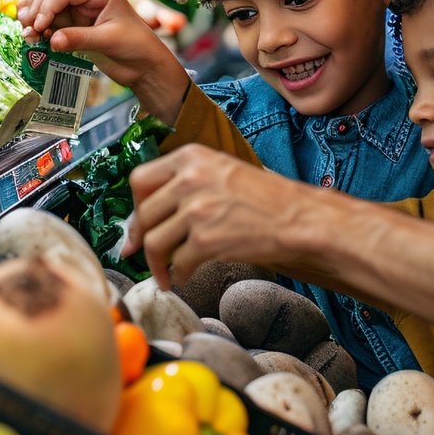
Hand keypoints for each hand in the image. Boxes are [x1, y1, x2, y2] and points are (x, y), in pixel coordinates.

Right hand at [16, 0, 188, 121]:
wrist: (145, 66)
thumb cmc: (136, 49)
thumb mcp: (108, 41)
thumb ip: (79, 39)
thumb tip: (52, 41)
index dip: (47, 5)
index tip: (38, 25)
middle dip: (36, 6)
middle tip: (26, 27)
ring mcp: (81, 8)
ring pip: (48, 1)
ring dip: (34, 13)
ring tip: (26, 31)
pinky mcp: (75, 23)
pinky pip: (51, 18)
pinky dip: (40, 24)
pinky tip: (33, 34)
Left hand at [124, 144, 314, 287]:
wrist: (299, 218)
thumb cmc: (268, 199)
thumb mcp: (222, 172)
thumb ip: (186, 185)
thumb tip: (151, 217)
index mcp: (191, 157)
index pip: (140, 181)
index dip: (134, 208)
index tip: (137, 225)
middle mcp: (190, 178)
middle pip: (143, 214)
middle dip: (139, 240)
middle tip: (142, 254)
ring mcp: (197, 209)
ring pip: (154, 241)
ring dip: (156, 264)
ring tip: (165, 273)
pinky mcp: (206, 238)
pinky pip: (177, 262)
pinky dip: (178, 274)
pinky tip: (185, 276)